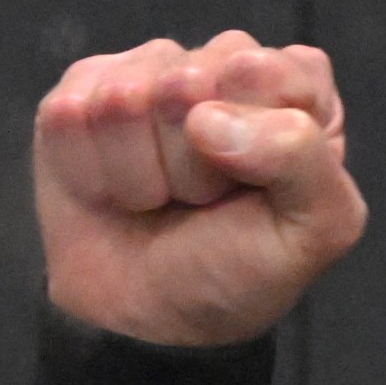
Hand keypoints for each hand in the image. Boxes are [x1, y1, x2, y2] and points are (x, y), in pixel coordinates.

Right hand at [33, 31, 367, 346]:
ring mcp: (145, 72)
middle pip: (190, 79)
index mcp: (295, 89)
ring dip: (139, 172)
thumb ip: (302, 157)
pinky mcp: (79, 93)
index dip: (258, 136)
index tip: (254, 183)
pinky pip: (69, 114)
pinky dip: (89, 171)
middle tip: (202, 199)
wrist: (151, 318)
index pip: (273, 69)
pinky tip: (111, 190)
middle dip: (192, 161)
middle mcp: (220, 66)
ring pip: (124, 97)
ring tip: (160, 198)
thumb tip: (206, 117)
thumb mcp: (316, 228)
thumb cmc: (241, 267)